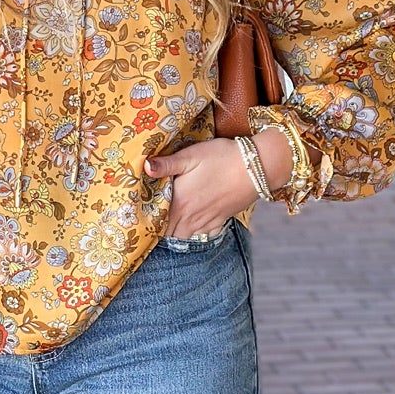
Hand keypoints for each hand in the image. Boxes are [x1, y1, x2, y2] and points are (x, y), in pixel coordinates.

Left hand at [144, 130, 291, 235]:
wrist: (257, 167)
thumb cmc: (221, 158)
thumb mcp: (191, 155)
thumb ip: (166, 164)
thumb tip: (144, 166)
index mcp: (180, 203)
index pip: (157, 224)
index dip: (146, 227)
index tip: (137, 226)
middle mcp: (191, 217)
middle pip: (169, 235)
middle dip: (158, 234)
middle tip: (148, 230)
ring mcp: (208, 221)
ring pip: (186, 238)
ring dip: (175, 236)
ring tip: (167, 231)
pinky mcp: (222, 220)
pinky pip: (205, 236)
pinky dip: (196, 236)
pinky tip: (192, 230)